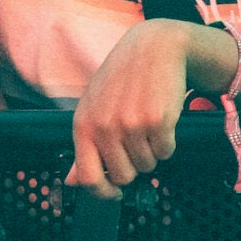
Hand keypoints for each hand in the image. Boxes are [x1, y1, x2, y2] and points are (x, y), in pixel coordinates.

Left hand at [68, 20, 226, 198]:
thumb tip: (72, 182)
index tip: (116, 193)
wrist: (154, 47)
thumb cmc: (122, 78)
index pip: (88, 178)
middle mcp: (105, 127)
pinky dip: (168, 141)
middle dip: (135, 165)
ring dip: (153, 151)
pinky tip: (163, 119)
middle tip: (138, 142)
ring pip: (148, 164)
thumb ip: (84, 146)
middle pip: (124, 176)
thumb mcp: (94, 107)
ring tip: (149, 124)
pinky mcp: (159, 120)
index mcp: (83, 126)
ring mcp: (132, 124)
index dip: (104, 193)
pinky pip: (167, 151)